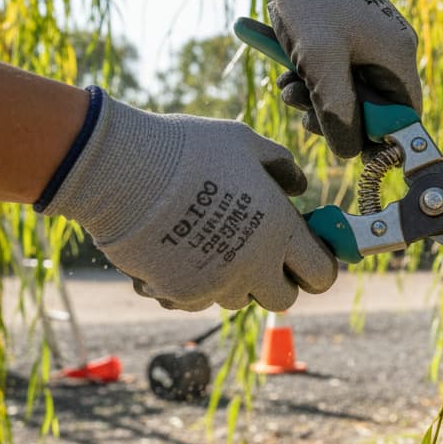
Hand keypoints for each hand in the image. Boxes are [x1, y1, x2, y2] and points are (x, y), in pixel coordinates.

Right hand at [40, 89, 336, 310]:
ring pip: (237, 299)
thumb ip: (281, 166)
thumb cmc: (190, 148)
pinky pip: (197, 300)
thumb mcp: (246, 143)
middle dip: (276, 279)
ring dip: (233, 279)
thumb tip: (299, 187)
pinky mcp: (177, 295)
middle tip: (260, 250)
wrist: (121, 168)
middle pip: (282, 298)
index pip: (321, 274)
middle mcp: (252, 267)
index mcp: (279, 231)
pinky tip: (179, 249)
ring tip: (212, 240)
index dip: (318, 266)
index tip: (306, 253)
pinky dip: (194, 283)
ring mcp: (213, 285)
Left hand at [243, 0, 421, 157]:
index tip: (346, 144)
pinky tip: (288, 71)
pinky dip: (314, 79)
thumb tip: (349, 152)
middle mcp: (392, 50)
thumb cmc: (308, 0)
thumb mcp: (320, 62)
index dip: (380, 138)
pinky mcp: (351, 37)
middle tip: (302, 110)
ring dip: (318, 98)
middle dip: (336, 115)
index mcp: (398, 56)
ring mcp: (372, 43)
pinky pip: (338, 73)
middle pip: (375, 108)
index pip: (406, 117)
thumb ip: (337, 111)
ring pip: (351, 93)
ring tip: (287, 85)